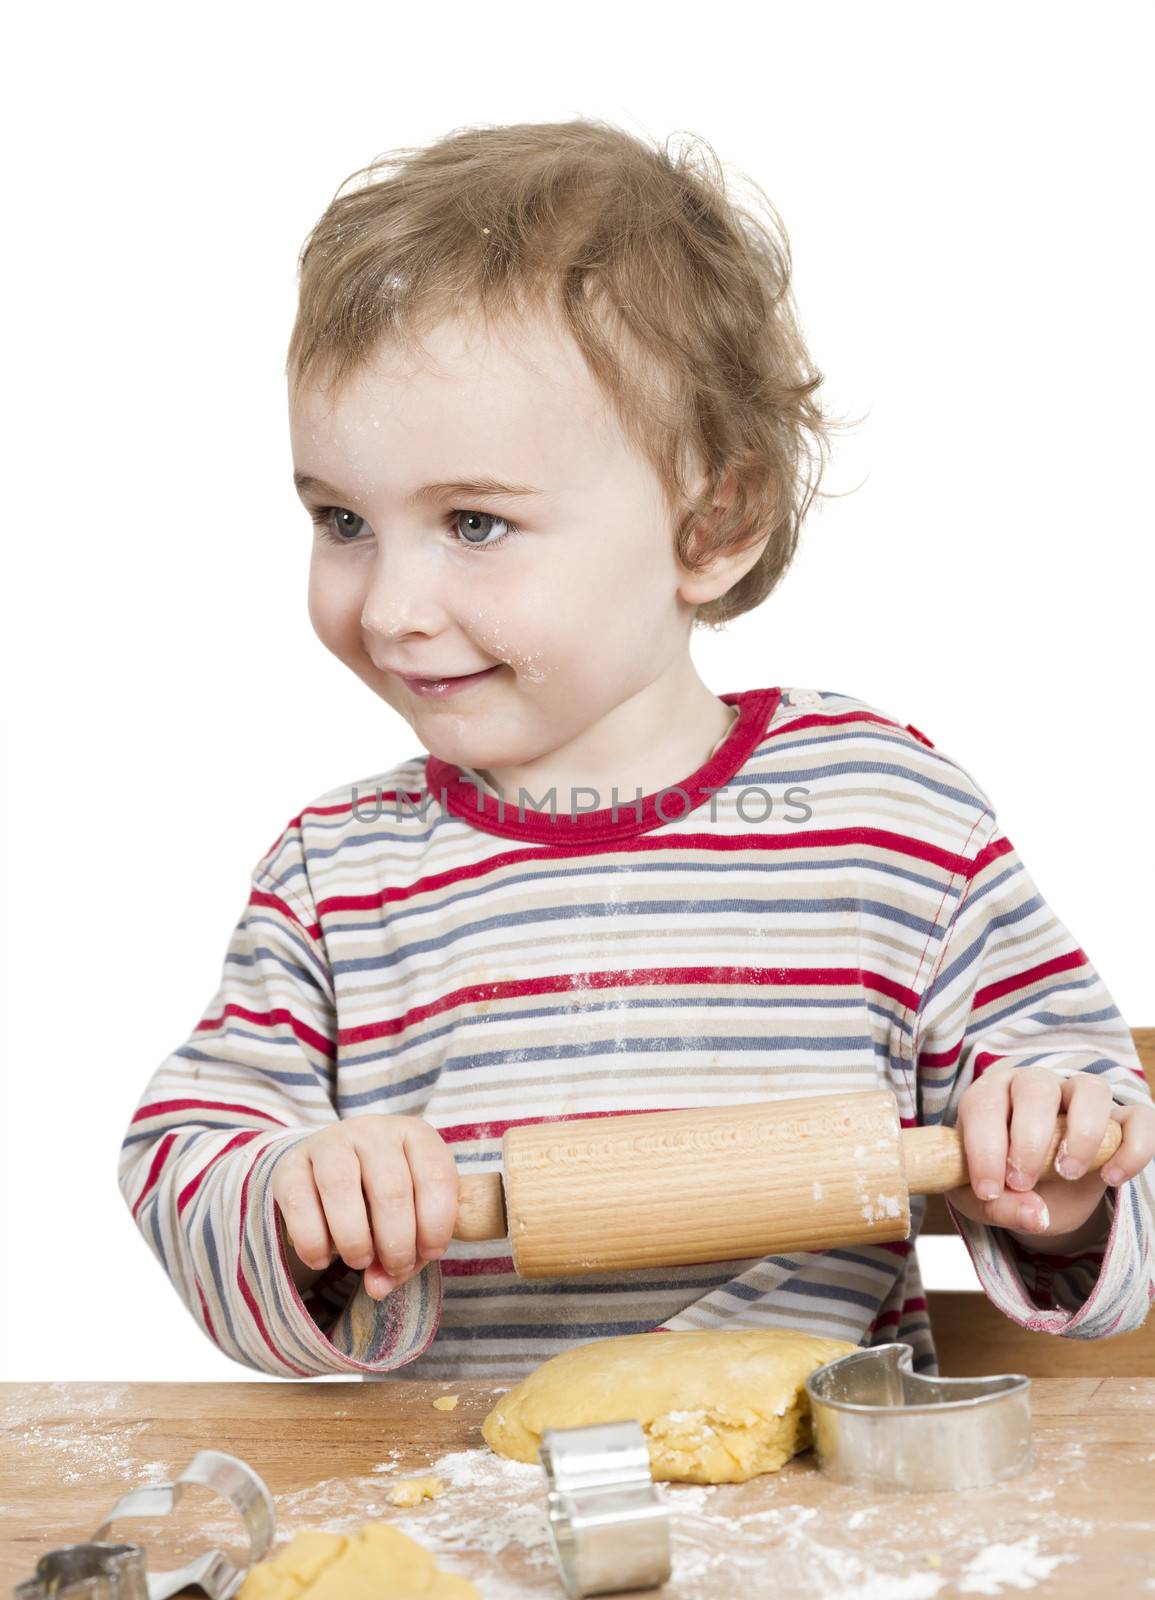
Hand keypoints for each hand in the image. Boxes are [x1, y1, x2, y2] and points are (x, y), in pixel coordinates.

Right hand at [271, 1115, 458, 1298]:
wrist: (330, 1170)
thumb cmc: (383, 1196)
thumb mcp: (411, 1215)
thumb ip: (408, 1254)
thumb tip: (378, 1286)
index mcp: (414, 1135)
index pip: (435, 1177)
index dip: (436, 1225)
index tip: (430, 1254)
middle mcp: (373, 1131)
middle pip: (391, 1190)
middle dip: (396, 1243)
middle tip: (392, 1267)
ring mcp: (330, 1141)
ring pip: (342, 1188)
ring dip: (354, 1240)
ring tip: (358, 1261)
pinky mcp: (291, 1162)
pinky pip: (298, 1202)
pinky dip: (312, 1241)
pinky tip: (321, 1259)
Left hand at [944, 1064, 1154, 1244]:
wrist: (1039, 1194)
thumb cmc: (1002, 1184)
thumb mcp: (983, 1202)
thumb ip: (997, 1207)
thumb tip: (1035, 1216)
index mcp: (991, 1096)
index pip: (984, 1104)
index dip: (984, 1147)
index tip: (990, 1190)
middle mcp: (1034, 1086)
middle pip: (1037, 1086)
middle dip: (1030, 1137)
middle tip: (1024, 1181)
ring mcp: (1079, 1098)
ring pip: (1091, 1089)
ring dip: (1082, 1132)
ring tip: (1069, 1173)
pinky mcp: (1119, 1120)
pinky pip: (1139, 1118)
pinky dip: (1133, 1147)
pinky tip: (1111, 1178)